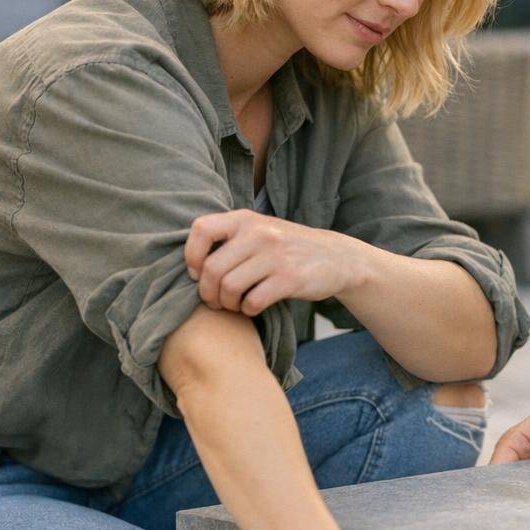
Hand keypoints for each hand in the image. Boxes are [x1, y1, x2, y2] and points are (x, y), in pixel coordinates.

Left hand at [184, 209, 364, 315]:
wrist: (338, 258)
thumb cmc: (289, 249)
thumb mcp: (261, 230)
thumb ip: (231, 238)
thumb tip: (191, 264)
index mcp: (246, 219)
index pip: (201, 230)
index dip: (191, 256)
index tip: (198, 273)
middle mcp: (259, 233)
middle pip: (212, 269)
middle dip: (208, 293)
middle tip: (216, 301)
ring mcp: (276, 255)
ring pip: (229, 287)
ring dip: (227, 304)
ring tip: (234, 305)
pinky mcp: (290, 278)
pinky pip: (253, 301)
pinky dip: (248, 310)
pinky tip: (253, 308)